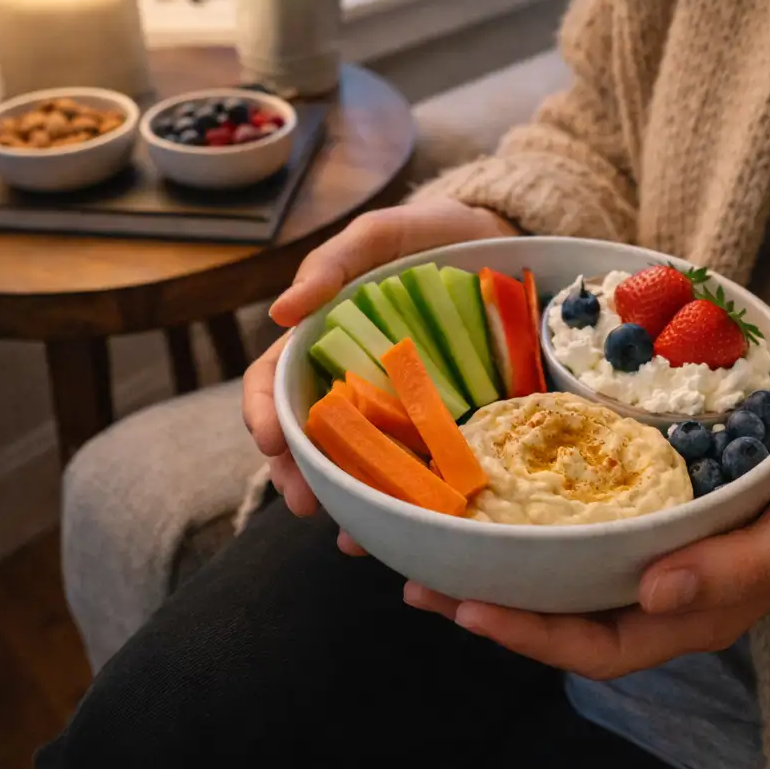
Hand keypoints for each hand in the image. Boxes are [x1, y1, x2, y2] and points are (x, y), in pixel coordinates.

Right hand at [242, 199, 516, 542]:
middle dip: (299, 475)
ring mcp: (398, 404)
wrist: (505, 243)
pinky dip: (406, 495)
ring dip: (346, 500)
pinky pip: (418, 463)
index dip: (264, 415)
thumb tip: (280, 312)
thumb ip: (333, 262)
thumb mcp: (382, 234)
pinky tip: (406, 524)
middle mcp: (353, 379)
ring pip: (358, 461)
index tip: (272, 443)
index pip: (274, 383)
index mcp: (324, 340)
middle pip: (309, 436)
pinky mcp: (442, 419)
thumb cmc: (431, 234)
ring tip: (350, 535)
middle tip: (307, 505)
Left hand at [406, 435, 769, 677]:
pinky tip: (484, 501)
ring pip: (553, 576)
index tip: (470, 608)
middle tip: (417, 582)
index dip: (530, 635)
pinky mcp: (634, 517)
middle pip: (556, 616)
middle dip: (485, 604)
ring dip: (489, 566)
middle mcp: (650, 594)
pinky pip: (569, 531)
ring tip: (426, 546)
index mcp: (685, 613)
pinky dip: (523, 523)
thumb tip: (657, 592)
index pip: (594, 645)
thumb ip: (736, 569)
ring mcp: (639, 557)